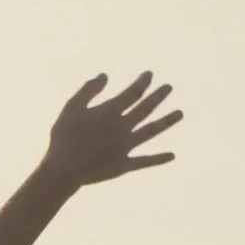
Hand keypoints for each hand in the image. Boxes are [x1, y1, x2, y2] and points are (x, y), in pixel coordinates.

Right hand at [44, 71, 181, 187]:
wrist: (64, 169)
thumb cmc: (64, 137)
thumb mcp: (72, 107)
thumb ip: (89, 90)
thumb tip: (104, 75)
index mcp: (111, 111)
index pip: (133, 92)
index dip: (143, 82)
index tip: (150, 75)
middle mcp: (122, 127)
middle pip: (146, 108)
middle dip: (158, 96)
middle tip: (169, 87)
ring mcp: (125, 146)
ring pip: (151, 131)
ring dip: (167, 121)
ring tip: (180, 113)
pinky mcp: (123, 165)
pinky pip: (145, 161)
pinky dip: (158, 159)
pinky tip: (172, 155)